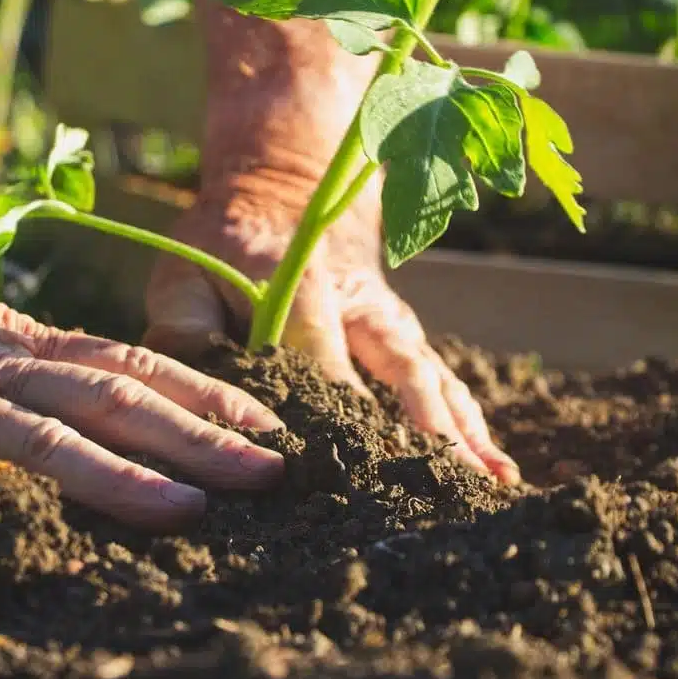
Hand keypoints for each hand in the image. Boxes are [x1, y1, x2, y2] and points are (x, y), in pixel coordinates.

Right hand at [0, 227, 285, 530]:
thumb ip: (53, 368)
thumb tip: (143, 415)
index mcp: (28, 340)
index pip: (136, 364)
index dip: (209, 396)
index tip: (272, 428)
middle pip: (111, 399)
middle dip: (197, 439)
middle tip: (268, 474)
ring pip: (40, 438)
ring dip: (118, 477)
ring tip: (187, 509)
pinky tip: (22, 543)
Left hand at [143, 175, 520, 484]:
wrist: (286, 196)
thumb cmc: (226, 247)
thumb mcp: (187, 273)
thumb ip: (183, 328)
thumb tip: (191, 389)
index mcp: (302, 285)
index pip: (320, 350)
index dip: (334, 401)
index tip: (344, 459)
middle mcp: (361, 305)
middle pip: (401, 368)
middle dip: (425, 427)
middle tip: (447, 482)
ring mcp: (391, 323)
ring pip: (433, 379)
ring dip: (462, 430)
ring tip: (491, 482)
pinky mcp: (405, 339)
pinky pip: (443, 383)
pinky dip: (469, 425)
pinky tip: (494, 468)